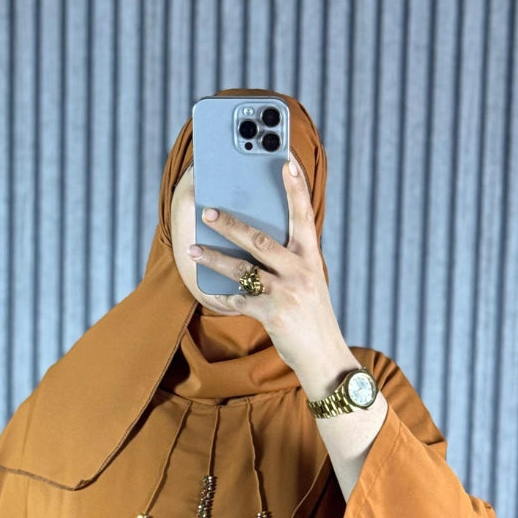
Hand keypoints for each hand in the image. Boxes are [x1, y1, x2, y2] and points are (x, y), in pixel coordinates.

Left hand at [187, 158, 358, 398]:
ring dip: (214, 258)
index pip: (303, 216)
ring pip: (242, 269)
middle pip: (259, 240)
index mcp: (311, 258)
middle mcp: (300, 271)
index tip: (285, 161)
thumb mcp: (308, 282)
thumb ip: (288, 262)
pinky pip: (241, 301)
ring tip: (193, 249)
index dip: (295, 188)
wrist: (324, 356)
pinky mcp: (274, 315)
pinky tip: (219, 294)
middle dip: (230, 224)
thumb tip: (253, 242)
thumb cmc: (312, 316)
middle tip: (208, 211)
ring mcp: (287, 293)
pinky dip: (228, 298)